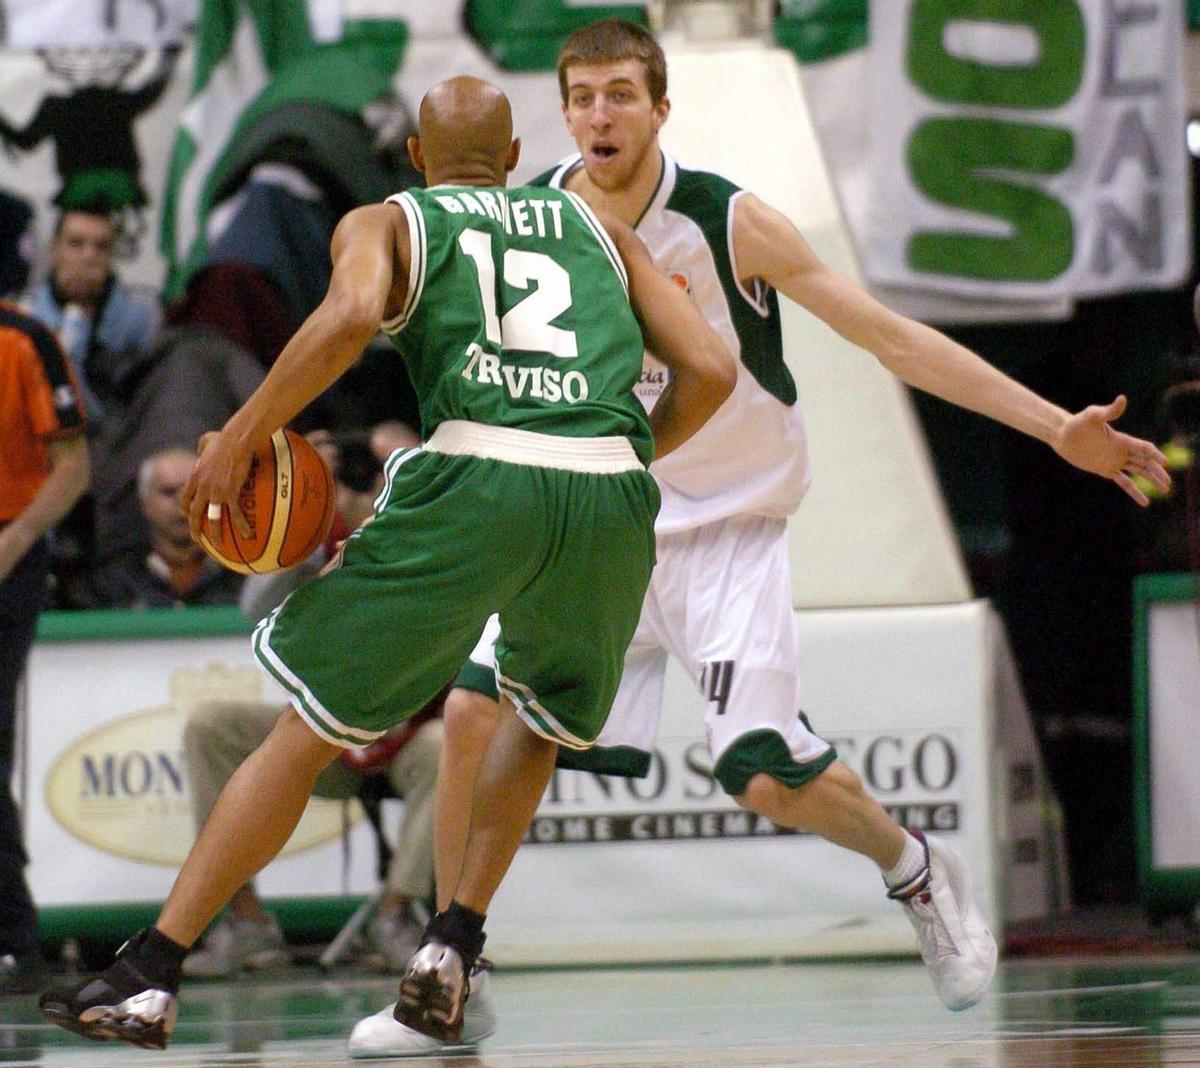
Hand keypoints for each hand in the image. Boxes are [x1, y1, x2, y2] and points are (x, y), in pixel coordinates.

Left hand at [181, 429, 255, 542]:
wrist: (236, 440)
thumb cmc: (225, 437)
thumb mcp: (208, 440)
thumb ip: (203, 447)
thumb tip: (204, 448)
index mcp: (195, 476)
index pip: (185, 498)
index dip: (185, 509)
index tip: (187, 516)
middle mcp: (202, 488)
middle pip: (194, 514)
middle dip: (194, 529)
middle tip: (198, 540)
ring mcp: (215, 493)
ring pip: (211, 520)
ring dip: (215, 536)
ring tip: (219, 547)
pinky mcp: (230, 494)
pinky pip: (235, 515)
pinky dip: (241, 526)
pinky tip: (248, 535)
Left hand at [1052, 395, 1170, 505]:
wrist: (1062, 434)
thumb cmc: (1077, 423)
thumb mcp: (1093, 416)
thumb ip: (1109, 411)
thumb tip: (1122, 399)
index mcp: (1122, 440)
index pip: (1144, 448)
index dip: (1155, 455)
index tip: (1164, 463)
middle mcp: (1121, 450)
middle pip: (1145, 462)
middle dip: (1157, 472)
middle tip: (1168, 484)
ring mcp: (1114, 461)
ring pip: (1138, 472)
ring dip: (1151, 480)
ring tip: (1165, 490)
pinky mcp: (1105, 469)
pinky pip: (1124, 482)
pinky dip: (1134, 491)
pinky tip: (1145, 501)